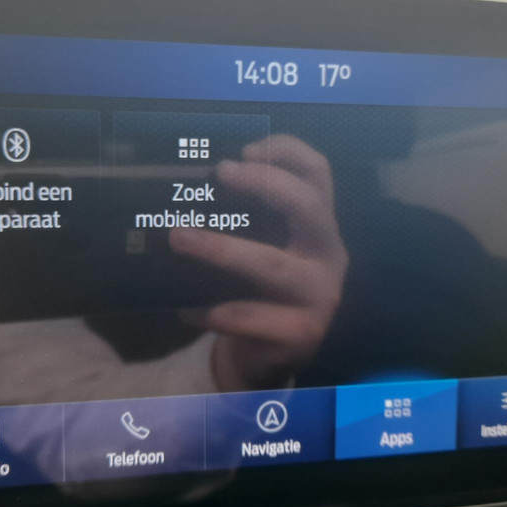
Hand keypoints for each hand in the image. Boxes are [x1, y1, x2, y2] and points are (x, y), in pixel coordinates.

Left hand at [169, 135, 348, 390]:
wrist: (269, 358)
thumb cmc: (258, 292)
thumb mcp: (262, 249)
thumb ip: (244, 220)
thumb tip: (191, 183)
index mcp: (319, 228)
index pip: (319, 175)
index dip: (289, 152)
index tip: (247, 148)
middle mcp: (327, 257)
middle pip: (309, 208)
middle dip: (264, 184)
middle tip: (219, 172)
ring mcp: (319, 297)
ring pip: (272, 266)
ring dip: (222, 249)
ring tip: (178, 237)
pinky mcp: (300, 334)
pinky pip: (249, 318)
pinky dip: (213, 312)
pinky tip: (186, 310)